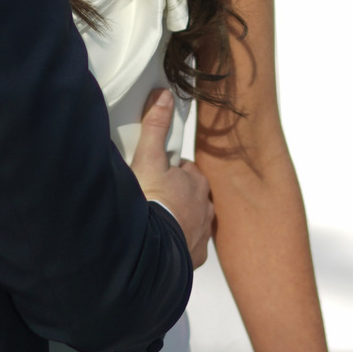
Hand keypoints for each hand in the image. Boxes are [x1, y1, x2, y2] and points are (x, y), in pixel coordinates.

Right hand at [130, 87, 212, 268]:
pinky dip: (177, 245)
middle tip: (153, 199)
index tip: (157, 176)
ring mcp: (200, 234)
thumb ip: (155, 126)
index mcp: (196, 183)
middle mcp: (204, 208)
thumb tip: (163, 95)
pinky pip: (187, 248)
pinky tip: (161, 244)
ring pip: (192, 222)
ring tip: (156, 223)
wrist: (151, 247)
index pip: (187, 172)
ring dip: (178, 221)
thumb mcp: (148, 157)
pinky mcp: (193, 256)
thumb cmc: (151, 202)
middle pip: (192, 197)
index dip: (172, 172)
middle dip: (177, 196)